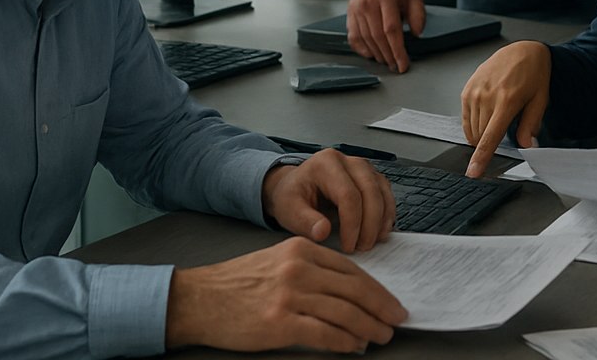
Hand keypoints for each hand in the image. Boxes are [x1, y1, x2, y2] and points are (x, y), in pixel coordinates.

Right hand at [164, 236, 406, 353]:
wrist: (200, 299)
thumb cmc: (238, 283)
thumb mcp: (278, 261)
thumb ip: (312, 271)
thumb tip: (349, 296)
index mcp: (301, 250)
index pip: (351, 269)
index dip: (376, 289)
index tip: (390, 302)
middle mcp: (298, 268)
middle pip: (354, 289)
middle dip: (381, 307)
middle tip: (396, 320)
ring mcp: (289, 295)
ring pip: (344, 312)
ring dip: (368, 327)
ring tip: (380, 336)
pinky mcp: (280, 322)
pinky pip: (324, 333)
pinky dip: (345, 341)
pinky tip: (354, 346)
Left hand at [262, 148, 395, 252]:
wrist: (293, 188)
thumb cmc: (291, 196)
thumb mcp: (289, 210)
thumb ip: (305, 221)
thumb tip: (323, 232)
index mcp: (326, 163)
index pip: (348, 194)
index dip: (352, 223)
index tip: (348, 245)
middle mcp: (347, 160)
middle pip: (370, 190)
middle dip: (369, 223)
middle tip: (362, 247)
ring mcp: (362, 167)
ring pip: (381, 191)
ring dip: (381, 219)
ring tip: (371, 241)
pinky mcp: (371, 176)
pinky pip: (386, 193)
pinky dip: (387, 213)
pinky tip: (380, 230)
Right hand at [346, 0, 425, 72]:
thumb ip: (418, 16)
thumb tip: (416, 34)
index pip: (391, 29)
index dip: (397, 50)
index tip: (403, 64)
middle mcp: (368, 2)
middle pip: (378, 37)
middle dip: (388, 55)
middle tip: (395, 65)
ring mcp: (356, 8)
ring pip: (366, 39)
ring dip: (377, 54)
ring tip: (386, 60)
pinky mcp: (350, 14)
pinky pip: (354, 38)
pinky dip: (362, 49)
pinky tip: (372, 53)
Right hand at [460, 40, 551, 177]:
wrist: (521, 51)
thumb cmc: (533, 74)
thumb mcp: (540, 100)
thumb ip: (530, 124)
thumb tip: (526, 145)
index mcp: (506, 101)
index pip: (489, 137)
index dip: (481, 158)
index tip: (473, 172)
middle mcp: (486, 96)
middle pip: (480, 136)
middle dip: (490, 141)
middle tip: (506, 125)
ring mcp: (474, 92)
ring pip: (471, 129)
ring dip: (482, 133)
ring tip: (498, 114)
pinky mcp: (467, 90)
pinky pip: (465, 119)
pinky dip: (474, 124)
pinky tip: (487, 113)